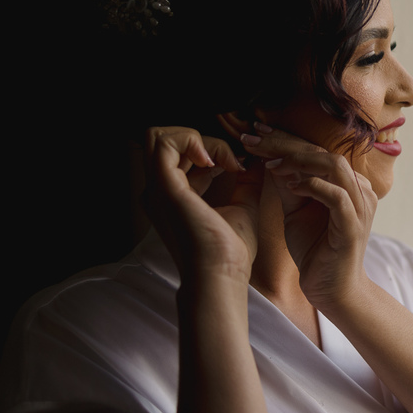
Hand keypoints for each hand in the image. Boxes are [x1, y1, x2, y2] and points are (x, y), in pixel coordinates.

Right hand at [142, 126, 260, 283]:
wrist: (222, 275)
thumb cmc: (230, 253)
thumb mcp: (242, 206)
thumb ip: (245, 181)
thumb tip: (255, 160)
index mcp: (173, 195)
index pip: (181, 154)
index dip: (213, 149)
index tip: (240, 164)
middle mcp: (159, 190)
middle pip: (166, 141)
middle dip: (204, 140)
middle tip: (232, 160)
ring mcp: (157, 188)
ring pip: (161, 136)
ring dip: (200, 139)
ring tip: (225, 161)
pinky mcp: (164, 187)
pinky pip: (165, 143)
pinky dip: (193, 140)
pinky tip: (217, 161)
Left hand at [242, 124, 376, 307]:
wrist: (332, 289)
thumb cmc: (316, 250)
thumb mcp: (296, 210)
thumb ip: (289, 185)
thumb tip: (270, 158)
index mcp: (348, 184)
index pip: (317, 151)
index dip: (286, 139)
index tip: (255, 132)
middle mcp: (359, 190)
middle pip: (325, 152)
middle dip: (287, 143)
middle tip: (255, 138)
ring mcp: (360, 207)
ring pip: (334, 167)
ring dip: (300, 161)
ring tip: (272, 163)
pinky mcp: (353, 226)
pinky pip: (336, 196)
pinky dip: (312, 186)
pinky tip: (289, 186)